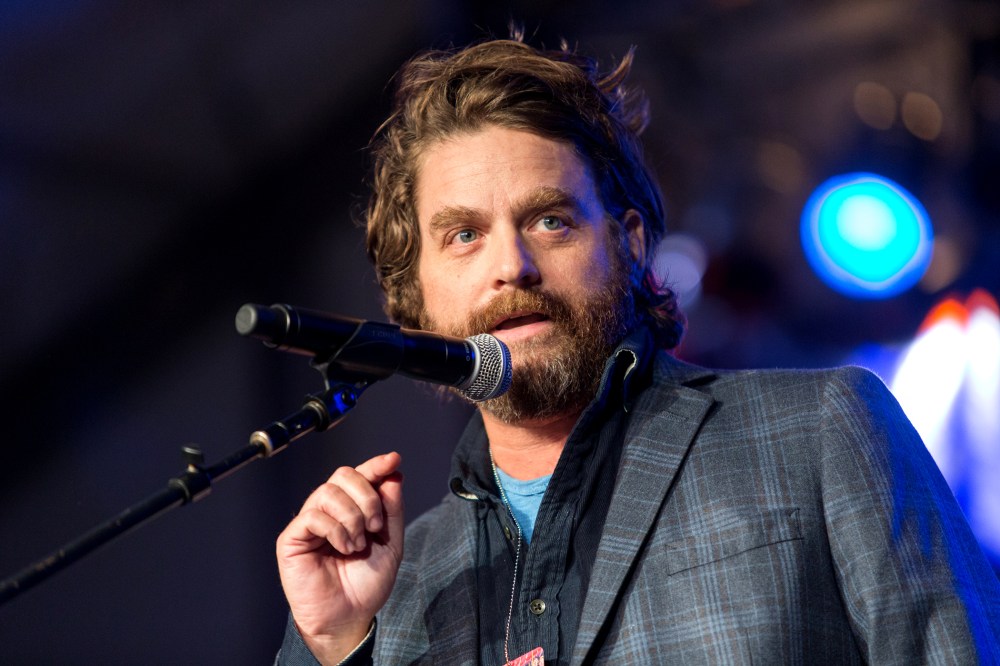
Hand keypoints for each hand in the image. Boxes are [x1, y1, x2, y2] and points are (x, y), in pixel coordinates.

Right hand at [276, 452, 403, 663]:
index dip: (376, 465)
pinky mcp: (292, 538)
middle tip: (375, 526)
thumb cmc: (367, 583)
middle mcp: (330, 510)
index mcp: (352, 508)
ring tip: (358, 544)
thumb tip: (393, 475)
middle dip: (367, 496)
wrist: (349, 615)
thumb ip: (392, 509)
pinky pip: (312, 515)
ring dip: (352, 517)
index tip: (393, 460)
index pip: (361, 475)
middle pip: (343, 475)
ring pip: (328, 491)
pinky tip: (344, 548)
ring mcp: (310, 522)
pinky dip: (335, 530)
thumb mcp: (391, 543)